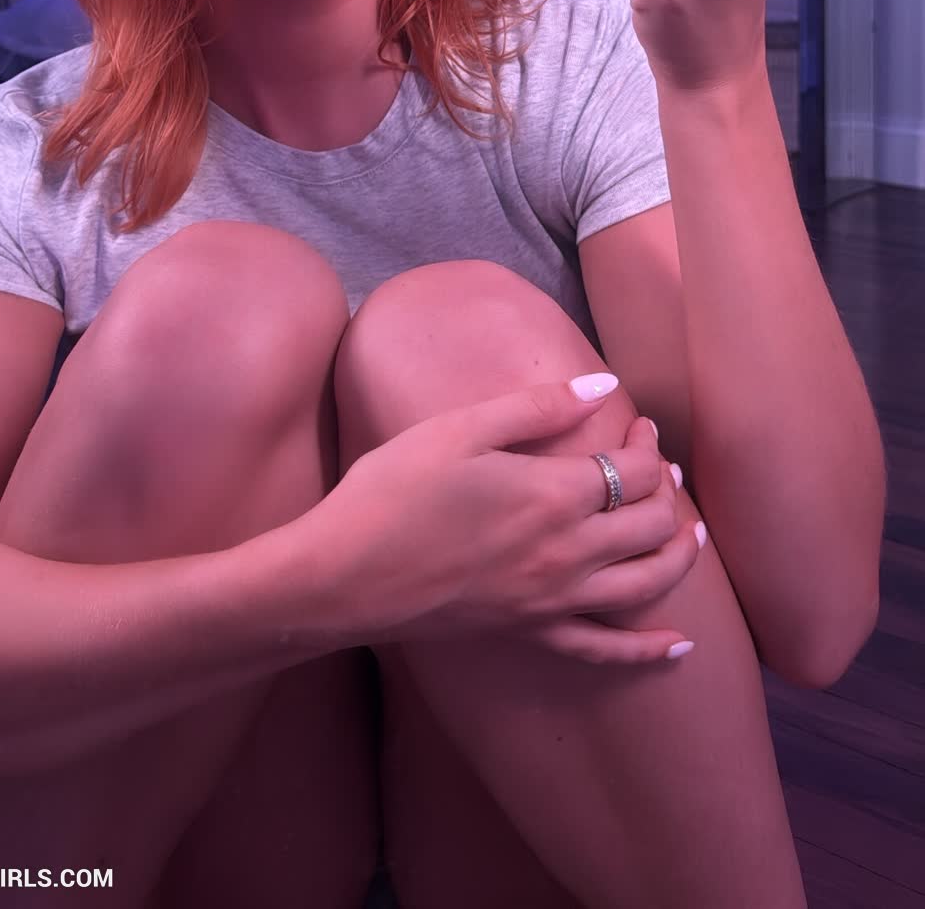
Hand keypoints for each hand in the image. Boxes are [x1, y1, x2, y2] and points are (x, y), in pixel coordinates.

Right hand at [314, 381, 701, 665]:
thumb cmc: (393, 492)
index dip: (649, 444)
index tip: (641, 424)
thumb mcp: (460, 429)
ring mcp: (552, 601)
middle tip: (661, 467)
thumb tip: (603, 386)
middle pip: (650, 524)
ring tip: (693, 536)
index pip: (633, 470)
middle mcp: (569, 553)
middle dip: (667, 491)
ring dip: (679, 558)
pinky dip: (648, 650)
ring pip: (646, 584)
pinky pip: (605, 651)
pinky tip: (679, 646)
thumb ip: (537, 407)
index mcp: (554, 495)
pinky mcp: (530, 633)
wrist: (345, 576)